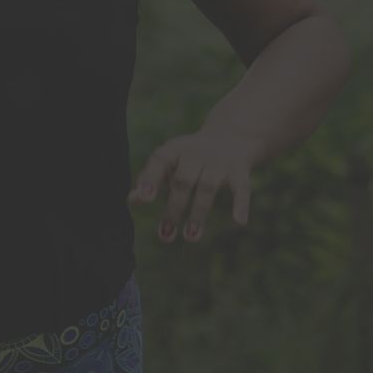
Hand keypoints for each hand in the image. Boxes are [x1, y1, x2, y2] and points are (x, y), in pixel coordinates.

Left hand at [126, 128, 258, 244]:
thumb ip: (151, 179)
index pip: (160, 161)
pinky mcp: (239, 170)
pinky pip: (241, 187)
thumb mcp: (171, 163)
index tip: (144, 199)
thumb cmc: (191, 157)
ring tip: (190, 237)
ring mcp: (219, 161)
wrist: (232, 136)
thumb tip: (131, 200)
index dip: (151, 178)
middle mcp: (196, 153)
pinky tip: (239, 221)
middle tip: (165, 236)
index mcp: (174, 150)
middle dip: (174, 209)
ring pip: (208, 187)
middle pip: (183, 181)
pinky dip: (241, 204)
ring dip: (199, 213)